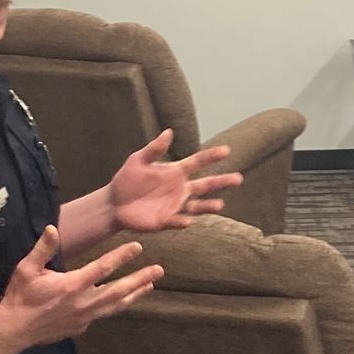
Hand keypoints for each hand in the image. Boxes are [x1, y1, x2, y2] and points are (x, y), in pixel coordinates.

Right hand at [0, 228, 161, 353]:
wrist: (13, 331)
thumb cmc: (20, 297)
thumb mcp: (27, 269)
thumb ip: (43, 249)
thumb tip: (53, 228)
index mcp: (72, 285)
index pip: (103, 267)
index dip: (122, 256)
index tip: (137, 247)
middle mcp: (84, 302)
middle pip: (119, 289)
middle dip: (140, 278)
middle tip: (159, 270)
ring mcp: (84, 317)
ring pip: (116, 305)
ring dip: (134, 294)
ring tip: (150, 286)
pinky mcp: (81, 327)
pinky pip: (102, 314)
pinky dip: (115, 307)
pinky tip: (121, 301)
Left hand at [108, 130, 242, 233]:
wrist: (115, 203)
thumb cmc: (127, 179)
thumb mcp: (138, 160)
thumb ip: (155, 149)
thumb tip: (169, 132)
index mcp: (175, 171)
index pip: (197, 162)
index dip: (211, 156)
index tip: (226, 150)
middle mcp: (180, 189)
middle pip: (205, 185)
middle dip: (222, 182)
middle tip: (239, 178)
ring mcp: (175, 205)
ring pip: (197, 206)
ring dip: (208, 205)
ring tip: (220, 204)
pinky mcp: (166, 221)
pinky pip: (177, 221)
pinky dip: (183, 221)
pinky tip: (187, 220)